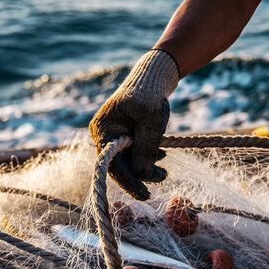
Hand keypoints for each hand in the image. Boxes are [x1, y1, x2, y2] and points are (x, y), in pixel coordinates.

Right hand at [89, 50, 178, 199]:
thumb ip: (145, 149)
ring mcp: (112, 133)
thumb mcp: (151, 123)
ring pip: (128, 158)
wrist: (153, 75)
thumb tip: (141, 176)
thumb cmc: (150, 95)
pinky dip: (146, 154)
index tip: (145, 194)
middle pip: (120, 164)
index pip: (113, 166)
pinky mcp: (123, 132)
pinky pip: (132, 150)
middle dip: (141, 174)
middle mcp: (103, 134)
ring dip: (146, 164)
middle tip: (163, 177)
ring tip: (165, 167)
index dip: (130, 182)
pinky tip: (161, 154)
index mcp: (103, 131)